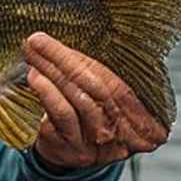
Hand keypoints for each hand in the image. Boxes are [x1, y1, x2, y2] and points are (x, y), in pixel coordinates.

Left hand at [23, 32, 168, 170]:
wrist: (75, 149)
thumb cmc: (99, 111)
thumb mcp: (116, 95)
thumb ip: (112, 75)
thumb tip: (88, 30)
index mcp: (147, 119)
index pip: (117, 84)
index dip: (87, 60)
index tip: (63, 40)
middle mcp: (127, 134)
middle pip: (96, 91)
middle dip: (64, 62)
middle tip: (38, 42)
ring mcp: (99, 144)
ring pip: (76, 104)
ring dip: (52, 77)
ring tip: (34, 59)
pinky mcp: (73, 150)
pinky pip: (59, 119)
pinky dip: (47, 95)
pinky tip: (35, 79)